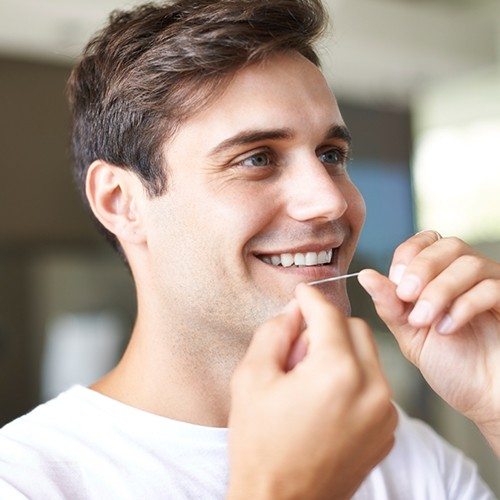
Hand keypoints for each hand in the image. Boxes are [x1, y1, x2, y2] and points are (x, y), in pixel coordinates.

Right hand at [227, 283, 396, 499]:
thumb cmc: (260, 443)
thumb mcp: (251, 377)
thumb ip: (275, 331)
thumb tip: (294, 309)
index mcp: (337, 372)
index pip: (329, 314)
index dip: (311, 298)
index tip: (301, 293)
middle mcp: (372, 389)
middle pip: (356, 328)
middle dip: (328, 326)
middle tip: (299, 346)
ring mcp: (384, 412)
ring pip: (369, 355)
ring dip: (342, 351)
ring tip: (310, 376)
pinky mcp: (387, 430)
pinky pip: (375, 384)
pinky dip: (353, 378)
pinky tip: (325, 399)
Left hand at [358, 231, 499, 454]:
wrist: (484, 397)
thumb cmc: (451, 366)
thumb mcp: (410, 334)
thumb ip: (390, 305)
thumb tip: (365, 275)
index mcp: (441, 277)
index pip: (425, 241)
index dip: (409, 256)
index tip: (396, 283)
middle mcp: (468, 276)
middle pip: (448, 245)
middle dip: (421, 268)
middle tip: (407, 297)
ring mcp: (493, 287)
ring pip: (469, 263)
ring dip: (439, 291)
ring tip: (425, 321)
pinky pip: (491, 288)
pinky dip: (463, 306)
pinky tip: (448, 328)